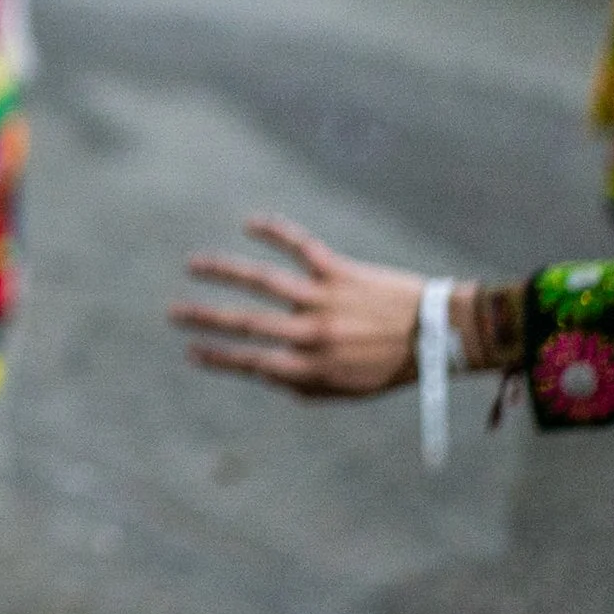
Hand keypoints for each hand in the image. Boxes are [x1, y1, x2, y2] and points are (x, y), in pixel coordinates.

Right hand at [170, 215, 447, 397]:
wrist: (441, 334)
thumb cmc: (391, 365)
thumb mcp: (347, 390)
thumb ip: (302, 385)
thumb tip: (261, 372)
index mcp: (314, 368)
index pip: (252, 363)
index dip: (217, 358)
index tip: (190, 352)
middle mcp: (314, 335)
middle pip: (246, 323)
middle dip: (204, 318)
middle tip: (172, 312)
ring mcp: (325, 300)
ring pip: (263, 282)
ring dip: (222, 271)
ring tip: (193, 265)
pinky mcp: (340, 272)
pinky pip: (300, 246)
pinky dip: (274, 231)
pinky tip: (249, 223)